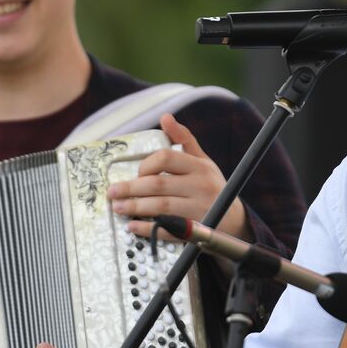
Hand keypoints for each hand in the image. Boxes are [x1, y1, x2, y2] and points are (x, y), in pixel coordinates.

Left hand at [108, 113, 250, 239]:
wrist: (234, 218)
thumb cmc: (211, 185)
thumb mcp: (202, 160)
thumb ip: (183, 139)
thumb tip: (165, 117)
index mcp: (199, 166)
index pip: (166, 158)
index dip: (145, 165)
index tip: (136, 173)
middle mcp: (200, 186)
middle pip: (158, 184)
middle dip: (131, 189)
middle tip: (112, 192)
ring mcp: (199, 209)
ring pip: (161, 207)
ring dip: (136, 207)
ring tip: (118, 207)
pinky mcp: (196, 230)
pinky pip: (168, 230)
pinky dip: (148, 229)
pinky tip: (133, 226)